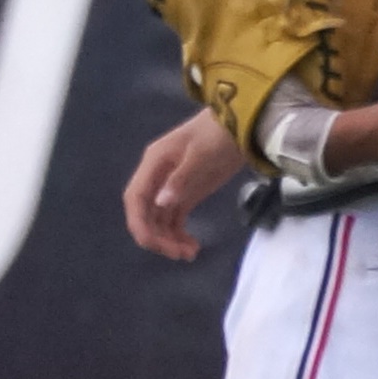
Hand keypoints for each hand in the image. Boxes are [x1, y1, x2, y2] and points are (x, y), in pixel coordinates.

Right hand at [123, 109, 248, 261]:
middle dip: (157, 236)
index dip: (139, 223)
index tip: (154, 244)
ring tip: (190, 253)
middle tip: (179, 254)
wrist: (242, 124)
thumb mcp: (202, 155)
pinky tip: (192, 246)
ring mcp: (170, 186)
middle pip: (144, 213)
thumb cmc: (219, 135)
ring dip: (169, 239)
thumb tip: (161, 203)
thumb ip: (181, 179)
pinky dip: (178, 234)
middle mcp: (156, 177)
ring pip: (158, 219)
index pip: (135, 198)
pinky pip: (173, 218)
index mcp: (154, 164)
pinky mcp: (185, 193)